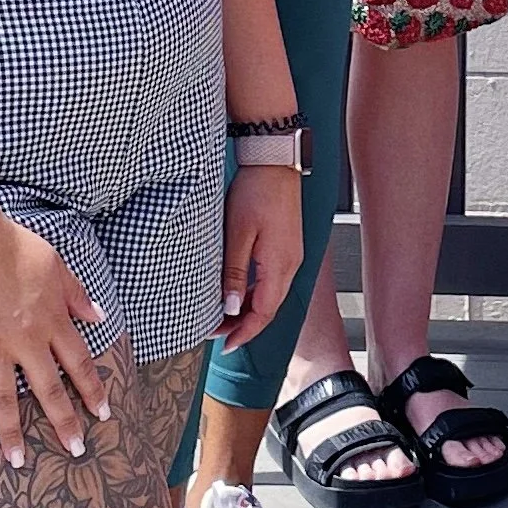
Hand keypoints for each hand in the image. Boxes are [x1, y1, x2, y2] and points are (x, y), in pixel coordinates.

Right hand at [0, 214, 110, 465]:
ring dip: (12, 433)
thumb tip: (100, 316)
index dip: (92, 391)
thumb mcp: (58, 264)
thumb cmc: (14, 245)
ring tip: (17, 462)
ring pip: (5, 400)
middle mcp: (26, 342)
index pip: (79, 364)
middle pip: (49, 391)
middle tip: (75, 452)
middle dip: (64, 423)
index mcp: (53, 322)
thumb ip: (77, 295)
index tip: (103, 415)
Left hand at [219, 164, 303, 350]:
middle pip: (268, 308)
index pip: (263, 313)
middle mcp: (290, 265)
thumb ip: (233, 273)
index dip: (244, 332)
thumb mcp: (237, 234)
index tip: (225, 345)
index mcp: (279, 266)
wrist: (274, 163)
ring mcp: (290, 256)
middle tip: (217, 334)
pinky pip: (270, 281)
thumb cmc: (257, 191)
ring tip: (223, 318)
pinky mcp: (285, 248)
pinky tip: (237, 293)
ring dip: (247, 310)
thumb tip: (229, 307)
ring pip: (269, 296)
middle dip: (243, 325)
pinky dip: (253, 294)